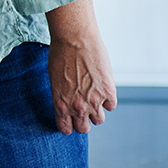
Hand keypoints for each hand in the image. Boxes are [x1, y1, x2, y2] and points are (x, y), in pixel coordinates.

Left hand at [45, 0, 116, 133]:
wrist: (75, 39)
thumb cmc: (61, 54)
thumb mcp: (55, 79)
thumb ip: (63, 95)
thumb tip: (69, 103)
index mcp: (60, 103)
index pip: (65, 128)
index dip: (68, 125)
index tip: (70, 120)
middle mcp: (77, 106)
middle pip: (83, 129)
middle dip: (83, 121)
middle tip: (84, 110)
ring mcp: (94, 101)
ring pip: (99, 120)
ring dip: (97, 111)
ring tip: (93, 97)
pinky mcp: (109, 92)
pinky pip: (111, 106)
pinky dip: (108, 99)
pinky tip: (102, 87)